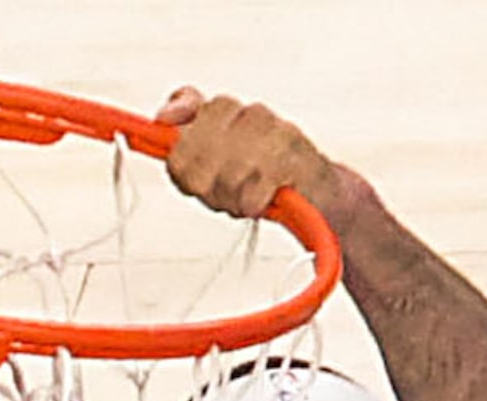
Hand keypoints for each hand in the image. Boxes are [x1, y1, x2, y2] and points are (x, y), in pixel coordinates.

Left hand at [155, 88, 365, 226]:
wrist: (324, 197)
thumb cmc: (262, 179)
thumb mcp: (213, 161)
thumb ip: (182, 137)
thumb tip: (161, 119)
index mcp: (226, 108)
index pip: (184, 115)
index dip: (181, 152)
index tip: (189, 175)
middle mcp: (251, 112)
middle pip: (197, 149)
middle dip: (205, 184)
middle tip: (222, 196)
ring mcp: (275, 131)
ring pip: (225, 173)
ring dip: (232, 198)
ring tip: (246, 200)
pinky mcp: (294, 158)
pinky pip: (251, 191)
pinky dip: (252, 205)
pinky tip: (264, 203)